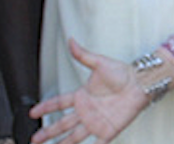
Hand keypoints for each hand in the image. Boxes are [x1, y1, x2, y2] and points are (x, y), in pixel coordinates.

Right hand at [31, 38, 147, 143]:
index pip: (59, 103)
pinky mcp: (108, 130)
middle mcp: (86, 111)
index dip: (46, 108)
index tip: (32, 113)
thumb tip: (71, 40)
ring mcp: (96, 122)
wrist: (140, 83)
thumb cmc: (122, 72)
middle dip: (48, 133)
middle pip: (62, 124)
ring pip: (74, 137)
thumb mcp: (99, 63)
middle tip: (34, 140)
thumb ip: (83, 55)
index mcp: (82, 95)